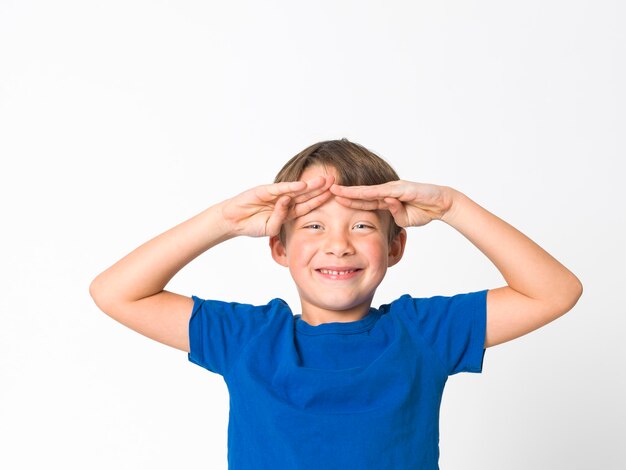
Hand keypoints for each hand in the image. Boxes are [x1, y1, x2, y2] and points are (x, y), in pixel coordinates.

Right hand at [221, 175, 334, 236]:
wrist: (233, 220)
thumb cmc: (252, 225)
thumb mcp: (270, 228)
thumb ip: (280, 219)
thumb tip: (287, 203)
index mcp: (288, 212)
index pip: (308, 205)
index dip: (321, 200)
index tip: (335, 197)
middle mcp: (284, 201)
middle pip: (306, 195)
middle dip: (320, 189)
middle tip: (335, 182)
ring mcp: (275, 195)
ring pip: (296, 189)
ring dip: (310, 185)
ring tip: (324, 180)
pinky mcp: (264, 190)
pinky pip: (280, 189)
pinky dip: (291, 187)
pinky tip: (302, 185)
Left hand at [330, 180, 454, 227]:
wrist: (443, 204)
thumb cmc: (424, 211)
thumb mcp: (403, 219)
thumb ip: (393, 215)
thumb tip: (385, 212)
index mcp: (385, 199)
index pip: (362, 201)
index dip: (347, 201)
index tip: (332, 202)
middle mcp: (387, 191)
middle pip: (360, 193)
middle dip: (343, 193)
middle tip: (325, 191)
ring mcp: (394, 188)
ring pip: (368, 191)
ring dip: (351, 191)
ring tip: (335, 190)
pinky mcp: (402, 189)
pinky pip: (384, 192)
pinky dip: (371, 193)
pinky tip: (357, 193)